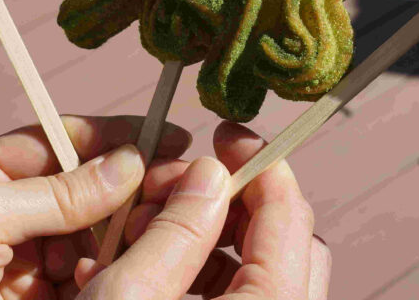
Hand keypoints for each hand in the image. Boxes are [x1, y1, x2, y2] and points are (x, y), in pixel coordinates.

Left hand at [0, 116, 191, 299]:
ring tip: (156, 232)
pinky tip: (120, 275)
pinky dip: (109, 277)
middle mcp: (10, 213)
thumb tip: (129, 162)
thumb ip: (55, 192)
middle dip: (130, 191)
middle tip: (178, 187)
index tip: (169, 137)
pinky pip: (89, 281)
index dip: (116, 138)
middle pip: (89, 191)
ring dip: (125, 236)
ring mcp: (25, 262)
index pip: (64, 143)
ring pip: (97, 238)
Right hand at [76, 121, 330, 299]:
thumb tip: (212, 172)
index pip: (291, 217)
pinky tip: (140, 268)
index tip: (224, 134)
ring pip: (266, 271)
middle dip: (229, 203)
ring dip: (209, 239)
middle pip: (290, 242)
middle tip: (172, 189)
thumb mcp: (127, 296)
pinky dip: (201, 276)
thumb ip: (178, 229)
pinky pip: (242, 299)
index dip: (259, 163)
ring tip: (139, 232)